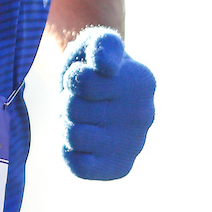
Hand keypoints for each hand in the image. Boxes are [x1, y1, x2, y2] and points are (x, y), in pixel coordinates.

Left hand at [60, 27, 154, 179]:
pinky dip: (70, 152)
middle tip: (81, 99)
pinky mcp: (119, 169)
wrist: (99, 94)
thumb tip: (106, 67)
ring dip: (67, 123)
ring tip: (81, 117)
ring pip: (72, 136)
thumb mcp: (96, 43)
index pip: (83, 82)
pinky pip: (78, 166)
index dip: (73, 77)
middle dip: (68, 100)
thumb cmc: (93, 65)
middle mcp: (144, 116)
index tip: (86, 74)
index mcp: (141, 82)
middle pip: (73, 109)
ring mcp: (134, 145)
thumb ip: (101, 45)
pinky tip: (83, 140)